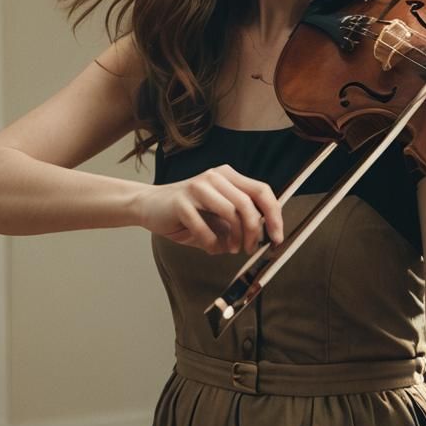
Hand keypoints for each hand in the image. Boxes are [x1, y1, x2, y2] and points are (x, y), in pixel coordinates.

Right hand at [136, 164, 283, 254]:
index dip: (274, 215)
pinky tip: (210, 248)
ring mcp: (197, 187)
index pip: (262, 191)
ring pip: (231, 213)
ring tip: (231, 249)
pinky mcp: (181, 202)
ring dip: (235, 238)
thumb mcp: (218, 213)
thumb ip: (239, 219)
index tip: (277, 237)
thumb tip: (264, 237)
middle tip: (250, 248)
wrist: (148, 206)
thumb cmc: (187, 213)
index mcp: (228, 176)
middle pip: (248, 204)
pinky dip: (212, 244)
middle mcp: (215, 177)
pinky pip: (205, 229)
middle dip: (254, 232)